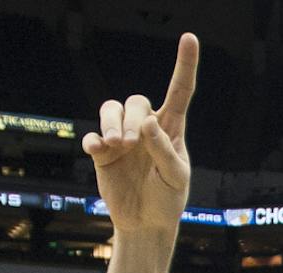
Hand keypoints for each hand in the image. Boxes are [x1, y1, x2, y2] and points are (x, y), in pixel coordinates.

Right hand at [80, 33, 198, 235]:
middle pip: (135, 101)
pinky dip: (93, 140)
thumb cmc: (168, 199)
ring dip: (111, 122)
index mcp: (171, 130)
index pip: (180, 92)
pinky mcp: (103, 154)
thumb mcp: (175, 178)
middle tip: (131, 142)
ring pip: (110, 108)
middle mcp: (146, 128)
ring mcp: (122, 140)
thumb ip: (164, 150)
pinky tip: (98, 150)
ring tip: (117, 144)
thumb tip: (148, 121)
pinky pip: (92, 135)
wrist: (146, 224)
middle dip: (130, 117)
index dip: (184, 65)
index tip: (189, 38)